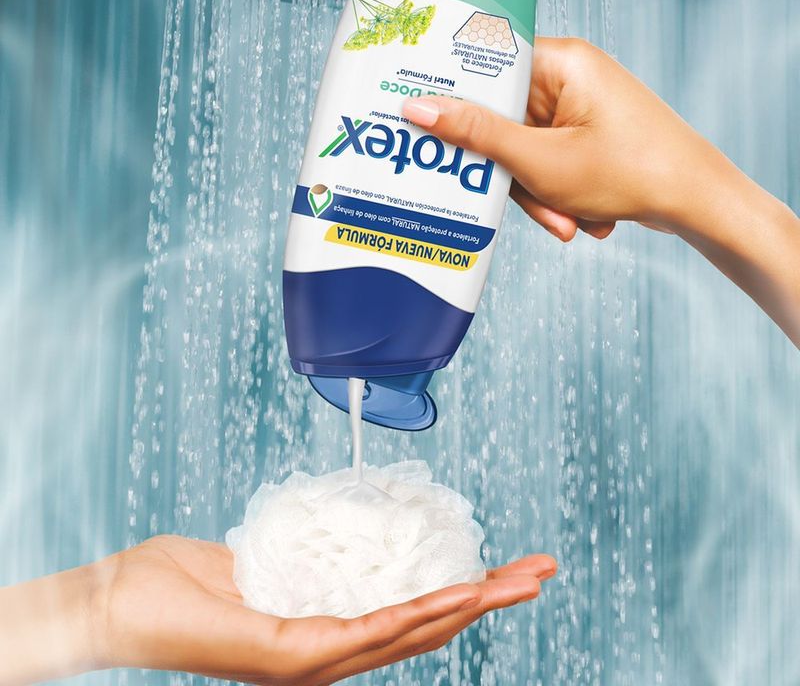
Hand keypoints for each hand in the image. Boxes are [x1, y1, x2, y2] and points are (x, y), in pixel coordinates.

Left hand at [0, 535, 556, 685]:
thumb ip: (301, 559)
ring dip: (469, 605)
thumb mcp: (260, 561)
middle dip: (488, 600)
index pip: (406, 617)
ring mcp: (312, 660)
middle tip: (540, 572)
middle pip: (425, 630)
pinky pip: (366, 631)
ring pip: (409, 634)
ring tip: (517, 583)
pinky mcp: (291, 655)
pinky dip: (416, 614)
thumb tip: (331, 535)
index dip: (461, 595)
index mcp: (322, 633)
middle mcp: (327, 655)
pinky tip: (453, 597)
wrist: (118, 602)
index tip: (502, 566)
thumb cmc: (179, 582)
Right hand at [402, 37, 799, 345]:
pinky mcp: (586, 134)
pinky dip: (557, 193)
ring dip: (540, 193)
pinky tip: (582, 216)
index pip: (486, 68)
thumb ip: (477, 135)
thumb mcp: (542, 160)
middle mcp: (569, 78)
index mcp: (561, 62)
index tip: (426, 126)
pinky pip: (547, 161)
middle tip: (526, 198)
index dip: (455, 100)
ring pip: (524, 150)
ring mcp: (579, 108)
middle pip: (503, 120)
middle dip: (515, 174)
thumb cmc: (635, 171)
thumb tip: (421, 108)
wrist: (698, 202)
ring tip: (567, 218)